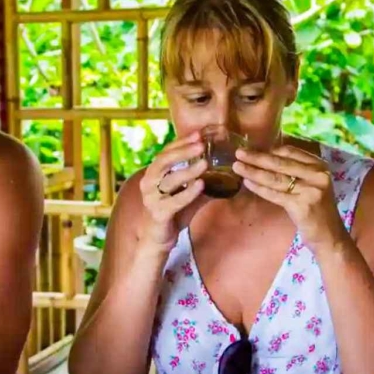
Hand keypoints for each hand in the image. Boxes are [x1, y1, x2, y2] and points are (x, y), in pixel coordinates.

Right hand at [135, 134, 207, 252]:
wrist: (159, 238)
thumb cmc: (173, 212)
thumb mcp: (188, 193)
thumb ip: (200, 181)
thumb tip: (225, 171)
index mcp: (153, 174)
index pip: (166, 153)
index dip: (181, 142)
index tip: (198, 134)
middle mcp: (148, 183)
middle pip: (164, 161)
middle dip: (183, 151)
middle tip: (201, 144)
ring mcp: (152, 199)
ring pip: (169, 180)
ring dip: (188, 170)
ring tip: (205, 163)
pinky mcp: (159, 214)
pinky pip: (174, 201)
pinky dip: (188, 192)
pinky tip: (201, 185)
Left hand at [233, 145, 342, 250]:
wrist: (330, 236)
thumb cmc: (317, 210)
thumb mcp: (312, 185)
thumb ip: (296, 171)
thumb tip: (266, 158)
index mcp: (320, 166)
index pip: (290, 152)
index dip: (269, 150)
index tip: (253, 149)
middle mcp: (317, 175)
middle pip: (281, 163)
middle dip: (257, 157)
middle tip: (239, 153)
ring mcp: (310, 190)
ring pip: (275, 178)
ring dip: (253, 172)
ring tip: (237, 167)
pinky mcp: (301, 205)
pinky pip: (275, 194)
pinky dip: (259, 188)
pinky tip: (247, 183)